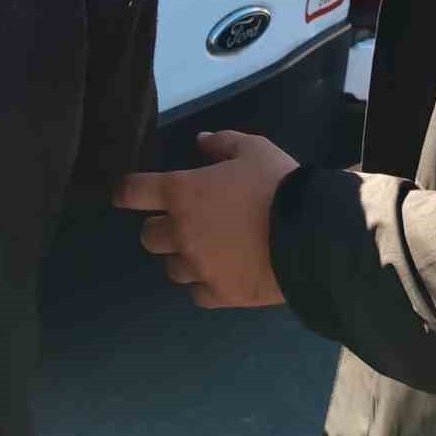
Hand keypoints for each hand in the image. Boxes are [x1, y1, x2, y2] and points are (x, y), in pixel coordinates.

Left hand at [115, 130, 299, 308]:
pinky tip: (220, 274)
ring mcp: (198, 266)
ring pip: (171, 267)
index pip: (133, 192)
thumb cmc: (276, 185)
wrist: (311, 236)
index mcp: (182, 192)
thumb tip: (200, 142)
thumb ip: (222, 143)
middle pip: (148, 236)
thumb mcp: (252, 149)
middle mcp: (181, 231)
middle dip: (160, 228)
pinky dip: (203, 284)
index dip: (125, 192)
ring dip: (182, 257)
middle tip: (182, 222)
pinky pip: (196, 293)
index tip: (125, 195)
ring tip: (205, 251)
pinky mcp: (219, 294)